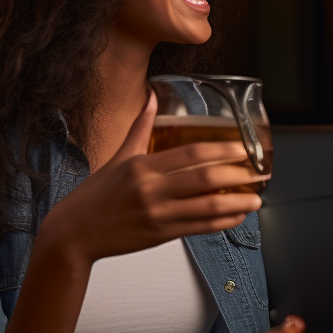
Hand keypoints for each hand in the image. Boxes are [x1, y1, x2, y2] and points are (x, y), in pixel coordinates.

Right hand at [43, 92, 261, 264]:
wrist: (73, 233)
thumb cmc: (96, 195)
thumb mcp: (118, 156)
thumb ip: (140, 128)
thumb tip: (153, 98)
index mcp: (142, 166)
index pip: (191, 153)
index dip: (222, 150)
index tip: (243, 148)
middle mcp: (151, 189)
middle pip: (204, 178)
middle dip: (238, 175)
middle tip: (259, 172)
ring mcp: (157, 214)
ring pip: (207, 207)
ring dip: (237, 203)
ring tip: (257, 199)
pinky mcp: (160, 235)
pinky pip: (199, 228)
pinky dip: (222, 223)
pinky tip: (236, 216)